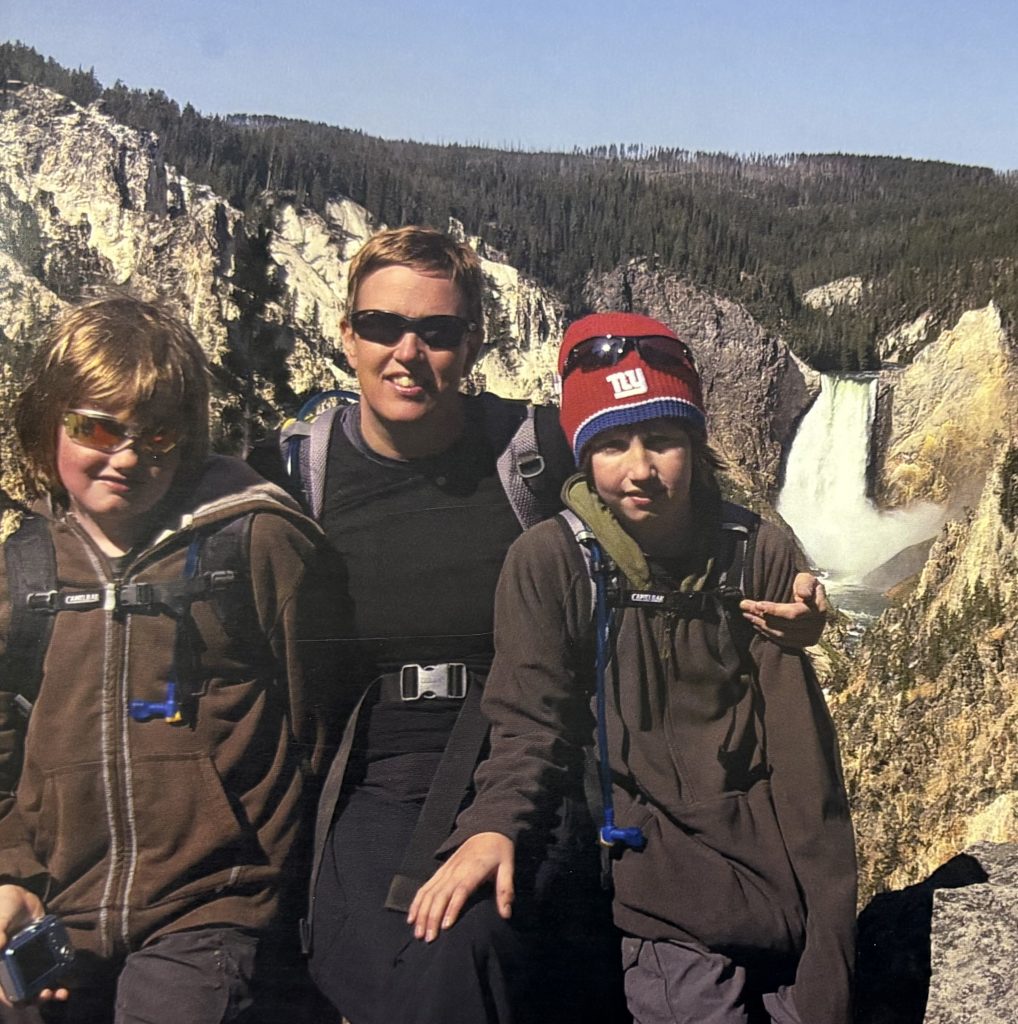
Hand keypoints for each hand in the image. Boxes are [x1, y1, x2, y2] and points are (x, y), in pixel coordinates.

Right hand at [0, 885, 68, 1006]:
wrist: (18, 896)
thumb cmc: (1, 907)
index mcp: (0, 965)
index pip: (3, 991)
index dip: (13, 999)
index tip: (25, 1000)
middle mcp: (13, 967)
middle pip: (23, 990)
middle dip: (36, 997)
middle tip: (48, 994)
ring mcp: (29, 960)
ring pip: (38, 981)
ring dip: (50, 989)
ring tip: (62, 993)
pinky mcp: (43, 950)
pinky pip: (51, 964)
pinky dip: (59, 972)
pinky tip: (67, 974)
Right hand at [406, 832, 513, 942]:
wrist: (488, 829)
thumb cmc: (499, 851)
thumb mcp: (508, 867)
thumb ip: (505, 890)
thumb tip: (506, 914)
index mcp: (473, 870)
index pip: (460, 891)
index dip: (452, 908)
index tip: (445, 926)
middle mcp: (455, 871)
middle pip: (440, 895)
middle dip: (431, 917)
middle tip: (428, 938)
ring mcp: (446, 870)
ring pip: (429, 892)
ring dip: (421, 912)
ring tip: (418, 932)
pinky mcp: (441, 871)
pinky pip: (425, 887)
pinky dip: (417, 902)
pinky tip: (412, 916)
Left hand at [740, 572, 828, 647]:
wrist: (811, 597)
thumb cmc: (806, 585)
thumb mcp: (807, 579)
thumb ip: (805, 584)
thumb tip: (803, 595)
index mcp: (818, 609)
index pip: (793, 613)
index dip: (775, 610)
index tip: (758, 604)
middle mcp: (816, 626)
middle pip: (784, 625)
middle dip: (763, 615)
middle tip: (745, 606)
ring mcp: (810, 636)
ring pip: (781, 634)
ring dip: (762, 625)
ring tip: (747, 614)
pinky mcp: (803, 643)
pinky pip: (782, 641)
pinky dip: (767, 633)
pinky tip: (756, 624)